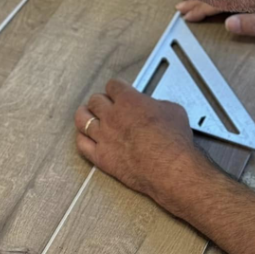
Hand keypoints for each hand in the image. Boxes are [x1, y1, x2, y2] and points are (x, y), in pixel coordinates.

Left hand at [74, 79, 197, 200]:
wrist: (169, 168)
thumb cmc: (173, 141)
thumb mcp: (172, 110)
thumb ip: (157, 105)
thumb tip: (156, 108)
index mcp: (128, 100)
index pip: (113, 86)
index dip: (116, 88)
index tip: (117, 91)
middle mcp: (112, 116)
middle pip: (95, 100)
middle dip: (100, 101)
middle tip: (104, 104)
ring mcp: (104, 136)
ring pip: (82, 120)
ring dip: (85, 116)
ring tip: (87, 116)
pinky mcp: (101, 156)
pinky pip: (82, 144)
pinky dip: (82, 138)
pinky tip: (86, 138)